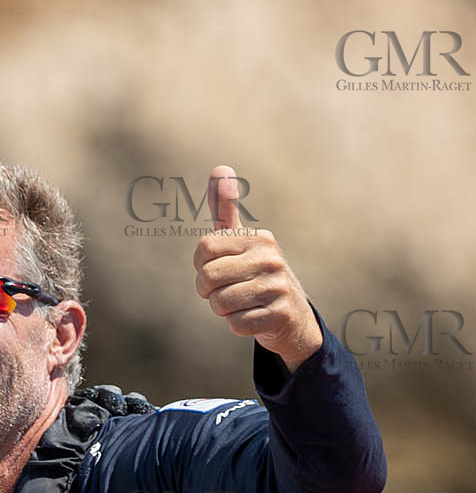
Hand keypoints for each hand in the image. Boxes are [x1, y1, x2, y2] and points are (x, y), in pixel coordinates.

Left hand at [193, 165, 322, 371]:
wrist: (291, 316)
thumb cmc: (255, 274)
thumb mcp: (241, 241)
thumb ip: (226, 209)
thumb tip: (219, 168)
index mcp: (261, 239)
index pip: (204, 249)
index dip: (201, 264)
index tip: (217, 268)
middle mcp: (273, 260)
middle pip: (207, 278)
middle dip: (208, 291)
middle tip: (227, 290)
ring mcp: (279, 288)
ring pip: (219, 304)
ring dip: (223, 309)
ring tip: (243, 303)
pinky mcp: (280, 316)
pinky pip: (235, 324)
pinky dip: (238, 325)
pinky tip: (255, 317)